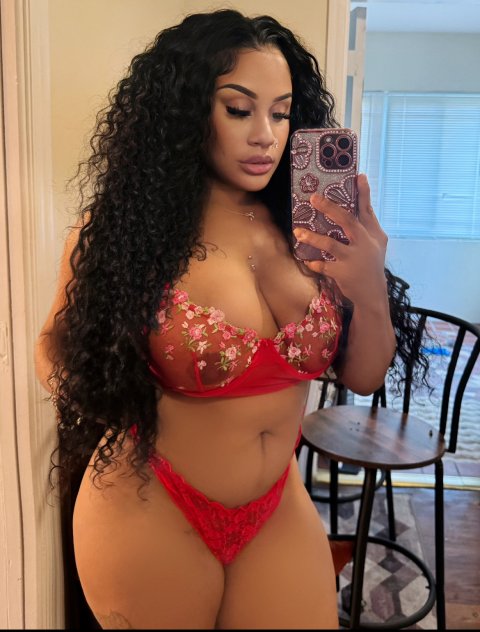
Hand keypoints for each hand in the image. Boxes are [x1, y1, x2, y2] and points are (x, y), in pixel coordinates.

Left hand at [293, 174, 387, 305]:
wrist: (373, 293)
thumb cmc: (372, 263)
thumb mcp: (377, 242)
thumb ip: (368, 224)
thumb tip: (361, 202)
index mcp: (371, 233)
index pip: (366, 209)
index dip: (363, 193)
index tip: (358, 176)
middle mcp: (364, 243)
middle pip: (347, 222)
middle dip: (330, 209)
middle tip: (313, 198)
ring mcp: (353, 259)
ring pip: (331, 245)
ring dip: (313, 238)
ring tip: (298, 232)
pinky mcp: (343, 274)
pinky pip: (324, 266)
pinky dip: (314, 263)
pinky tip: (306, 260)